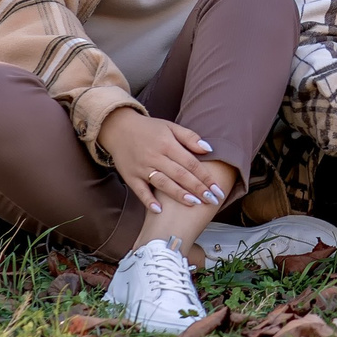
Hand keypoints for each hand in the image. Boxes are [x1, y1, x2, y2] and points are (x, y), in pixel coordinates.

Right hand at [95, 107, 223, 214]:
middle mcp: (155, 156)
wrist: (118, 128)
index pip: (191, 163)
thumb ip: (189, 137)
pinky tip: (159, 210)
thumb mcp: (170, 127)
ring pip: (163, 183)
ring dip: (178, 195)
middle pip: (180, 175)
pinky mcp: (130, 176)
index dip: (205, 176)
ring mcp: (142, 167)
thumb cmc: (149, 129)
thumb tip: (209, 149)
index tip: (218, 188)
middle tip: (213, 200)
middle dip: (198, 188)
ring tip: (194, 204)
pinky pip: (140, 191)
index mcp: (167, 144)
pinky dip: (148, 201)